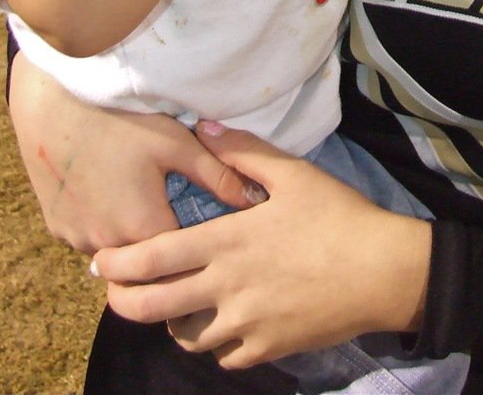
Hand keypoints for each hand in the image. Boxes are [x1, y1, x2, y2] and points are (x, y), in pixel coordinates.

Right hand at [8, 54, 255, 252]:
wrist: (54, 103)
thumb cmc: (123, 120)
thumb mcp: (177, 143)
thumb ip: (218, 175)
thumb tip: (256, 199)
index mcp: (143, 230)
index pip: (182, 258)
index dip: (198, 242)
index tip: (206, 221)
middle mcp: (106, 246)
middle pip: (147, 262)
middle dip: (165, 244)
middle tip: (173, 206)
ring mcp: (76, 240)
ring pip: (116, 252)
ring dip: (131, 236)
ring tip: (142, 197)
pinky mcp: (56, 229)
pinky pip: (88, 239)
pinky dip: (103, 226)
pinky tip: (112, 193)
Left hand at [92, 126, 432, 369]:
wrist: (382, 271)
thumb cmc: (338, 216)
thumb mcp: (293, 173)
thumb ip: (243, 153)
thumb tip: (203, 126)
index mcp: (228, 242)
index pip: (154, 257)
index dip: (119, 263)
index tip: (100, 262)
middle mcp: (227, 287)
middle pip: (154, 308)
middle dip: (125, 303)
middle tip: (116, 294)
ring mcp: (246, 324)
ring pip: (187, 338)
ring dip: (175, 323)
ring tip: (176, 308)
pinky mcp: (268, 348)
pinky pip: (225, 356)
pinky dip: (217, 343)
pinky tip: (225, 325)